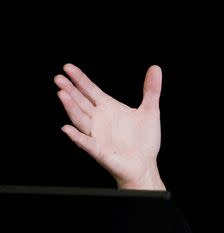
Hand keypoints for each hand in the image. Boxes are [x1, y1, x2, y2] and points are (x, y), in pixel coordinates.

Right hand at [54, 63, 164, 189]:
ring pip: (80, 119)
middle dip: (70, 90)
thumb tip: (156, 68)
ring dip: (71, 108)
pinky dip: (77, 137)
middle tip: (59, 78)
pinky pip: (86, 143)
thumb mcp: (150, 110)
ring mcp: (97, 135)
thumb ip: (151, 89)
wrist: (145, 164)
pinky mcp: (100, 150)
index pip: (90, 90)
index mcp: (109, 108)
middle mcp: (99, 119)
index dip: (80, 79)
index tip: (68, 67)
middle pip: (81, 102)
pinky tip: (67, 129)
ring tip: (62, 95)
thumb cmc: (144, 140)